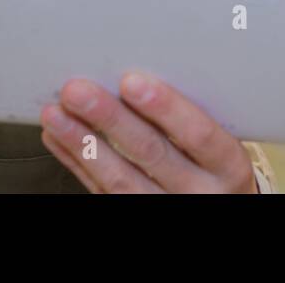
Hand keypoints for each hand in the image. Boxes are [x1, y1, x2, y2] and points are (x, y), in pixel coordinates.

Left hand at [40, 73, 257, 192]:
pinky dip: (77, 162)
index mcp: (227, 166)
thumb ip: (193, 116)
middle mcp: (199, 191)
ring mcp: (165, 207)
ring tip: (56, 114)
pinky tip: (59, 139)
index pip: (199, 135)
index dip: (166, 108)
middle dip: (110, 119)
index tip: (132, 82)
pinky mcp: (137, 215)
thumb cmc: (217, 168)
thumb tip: (141, 69)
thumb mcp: (222, 146)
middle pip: (152, 153)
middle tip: (78, 90)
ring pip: (120, 179)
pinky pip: (101, 191)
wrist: (217, 205)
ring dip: (82, 142)